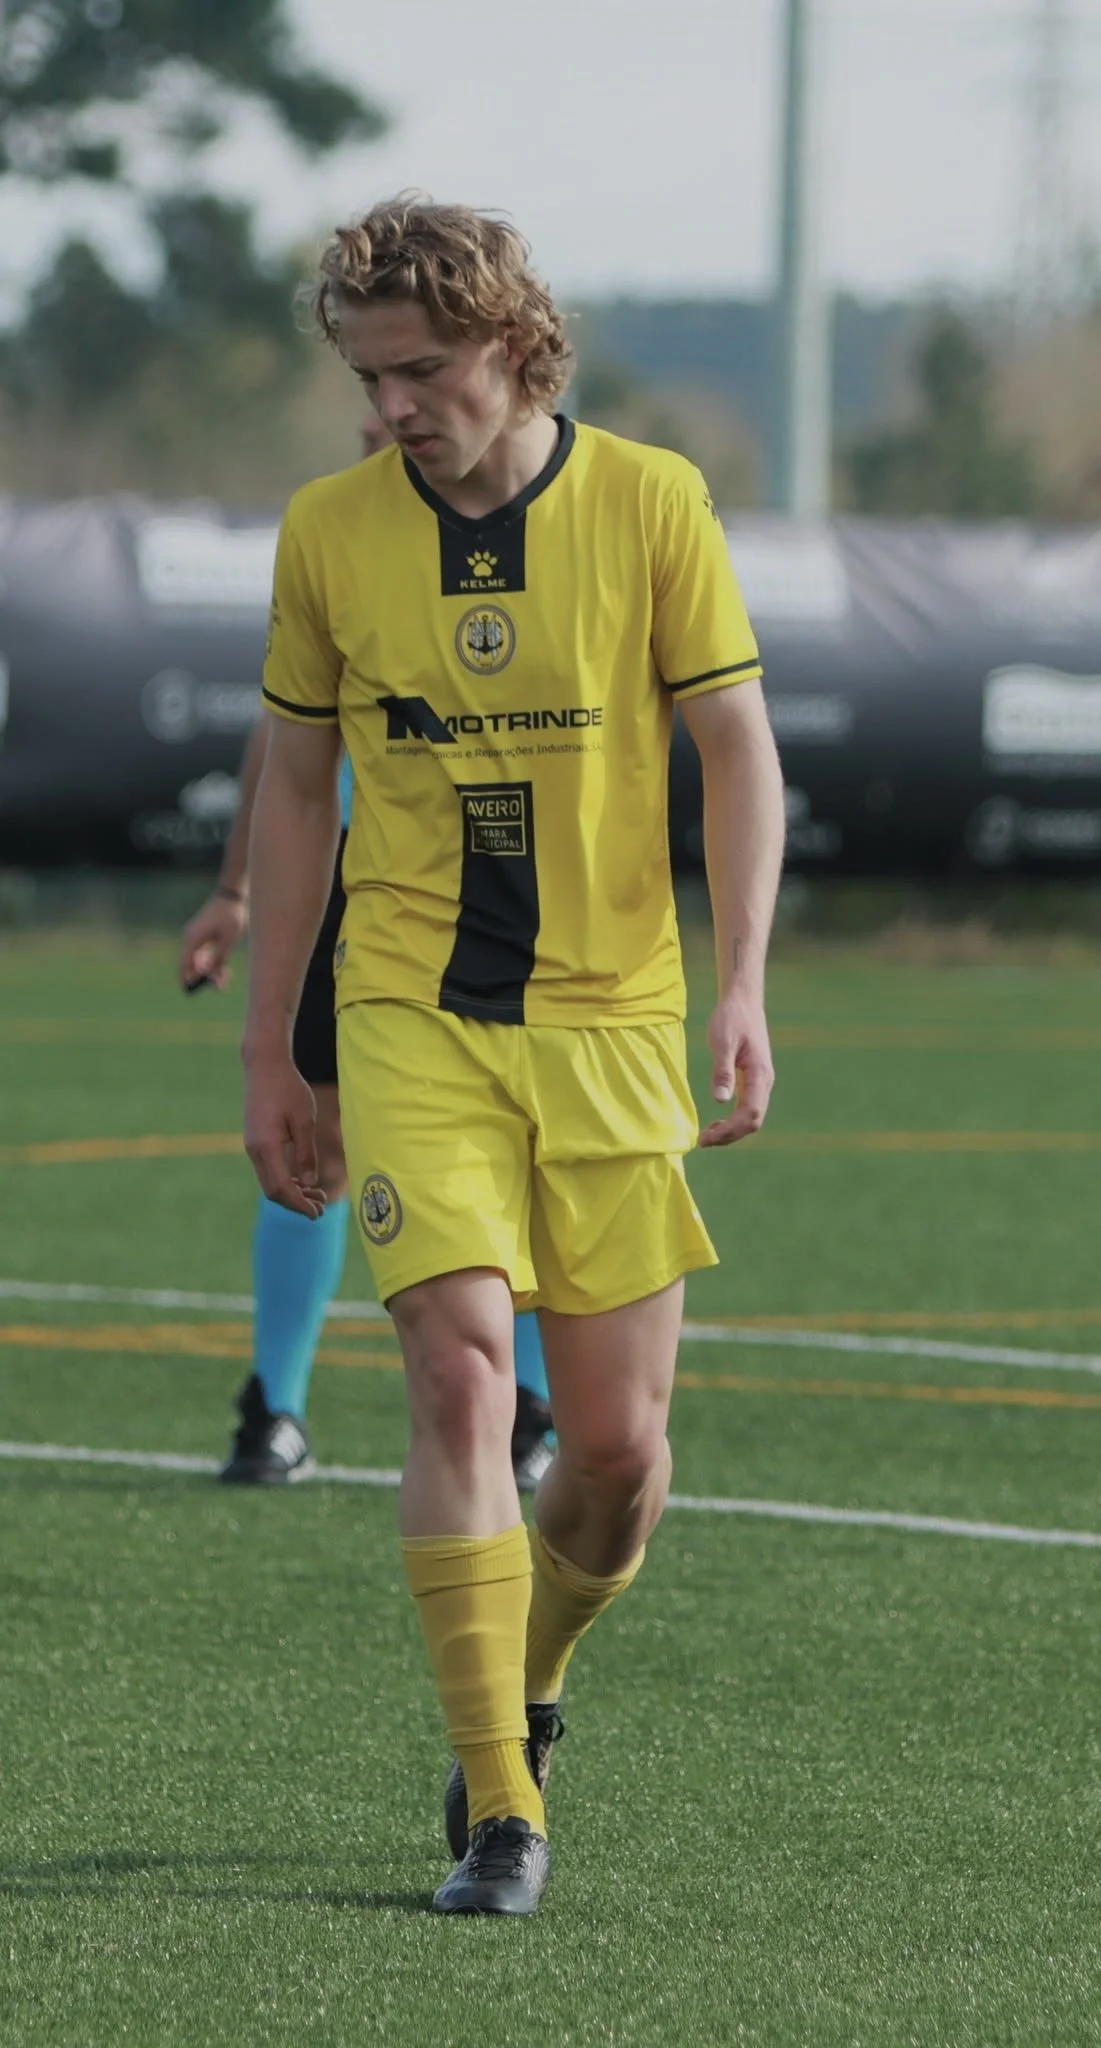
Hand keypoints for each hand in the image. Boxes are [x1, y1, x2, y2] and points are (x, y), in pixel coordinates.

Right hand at [178, 892, 247, 991]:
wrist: (233, 895)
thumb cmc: (230, 916)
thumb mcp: (227, 941)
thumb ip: (217, 959)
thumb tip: (207, 975)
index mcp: (192, 940)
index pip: (183, 965)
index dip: (187, 980)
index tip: (192, 992)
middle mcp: (190, 939)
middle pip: (192, 965)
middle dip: (204, 978)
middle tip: (221, 986)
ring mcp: (196, 937)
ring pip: (200, 961)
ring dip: (212, 971)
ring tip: (227, 977)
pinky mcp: (204, 936)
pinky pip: (205, 954)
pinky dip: (214, 962)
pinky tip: (226, 970)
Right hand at [243, 1055, 325, 1217]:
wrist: (264, 1065)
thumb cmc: (287, 1088)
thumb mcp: (304, 1120)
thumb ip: (306, 1153)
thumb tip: (310, 1183)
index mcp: (266, 1146)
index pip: (282, 1188)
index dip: (299, 1204)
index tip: (317, 1213)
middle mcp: (254, 1150)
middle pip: (273, 1191)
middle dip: (296, 1203)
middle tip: (321, 1208)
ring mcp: (252, 1146)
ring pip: (270, 1181)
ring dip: (292, 1192)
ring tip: (317, 1195)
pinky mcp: (255, 1141)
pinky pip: (268, 1169)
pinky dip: (285, 1179)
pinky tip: (303, 1179)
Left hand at [698, 991, 774, 1147]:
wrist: (743, 1001)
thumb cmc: (731, 1018)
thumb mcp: (722, 1042)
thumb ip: (722, 1070)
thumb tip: (720, 1100)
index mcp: (760, 1074)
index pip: (751, 1113)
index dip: (731, 1130)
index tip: (707, 1136)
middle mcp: (764, 1081)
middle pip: (753, 1121)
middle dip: (730, 1136)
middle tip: (702, 1142)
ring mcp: (760, 1081)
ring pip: (751, 1117)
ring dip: (732, 1131)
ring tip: (707, 1136)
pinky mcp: (753, 1079)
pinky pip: (747, 1108)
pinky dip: (733, 1121)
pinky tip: (717, 1123)